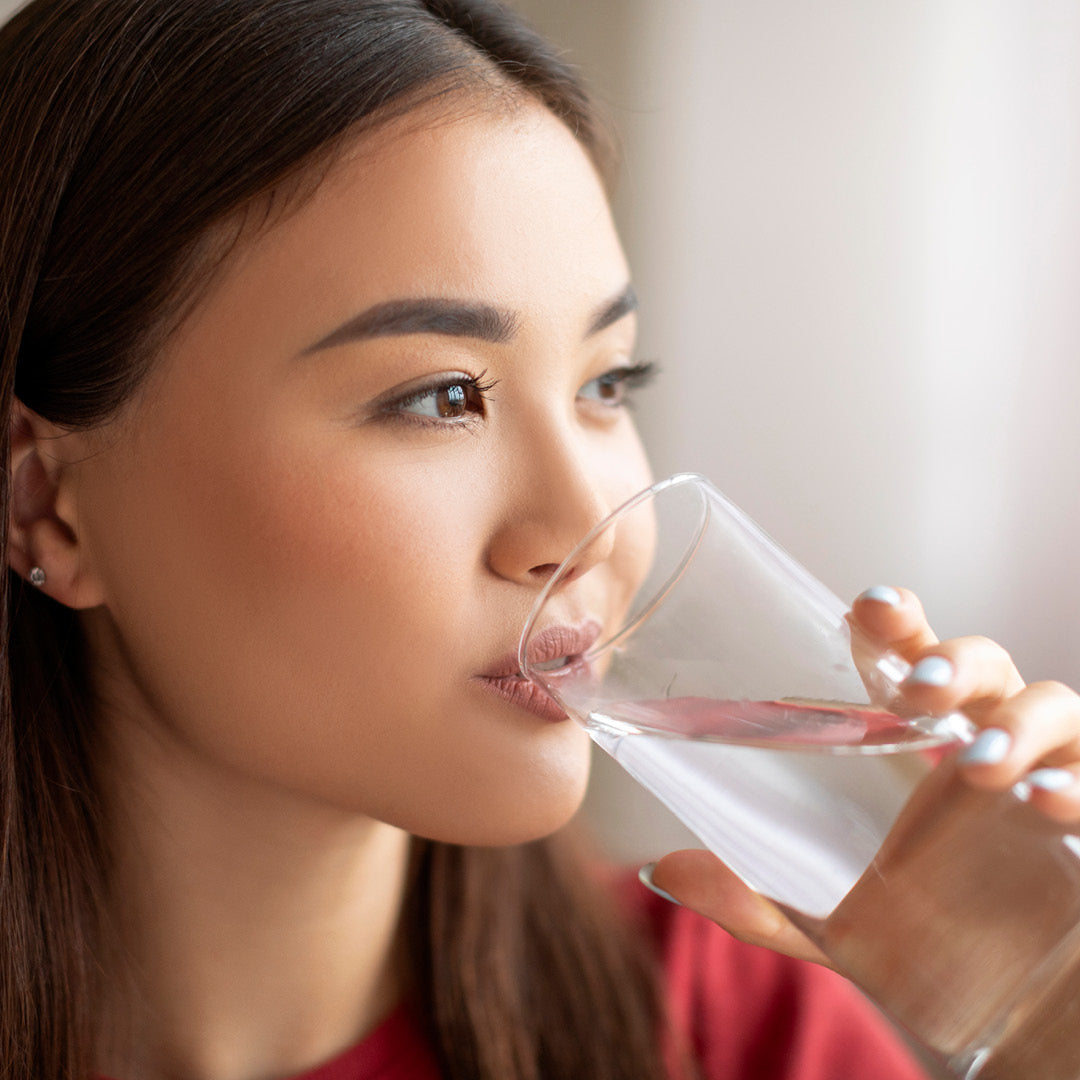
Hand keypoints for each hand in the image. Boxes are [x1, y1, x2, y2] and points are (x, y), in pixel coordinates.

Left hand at [646, 585, 1079, 965]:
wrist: (992, 1006)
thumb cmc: (910, 935)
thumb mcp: (822, 919)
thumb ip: (749, 896)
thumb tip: (657, 871)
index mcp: (912, 744)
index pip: (905, 658)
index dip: (894, 622)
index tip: (866, 606)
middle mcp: (979, 741)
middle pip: (979, 662)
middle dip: (951, 660)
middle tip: (915, 690)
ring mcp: (1041, 773)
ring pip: (1048, 703)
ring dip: (1013, 724)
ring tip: (976, 765)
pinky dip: (1074, 784)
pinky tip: (1045, 805)